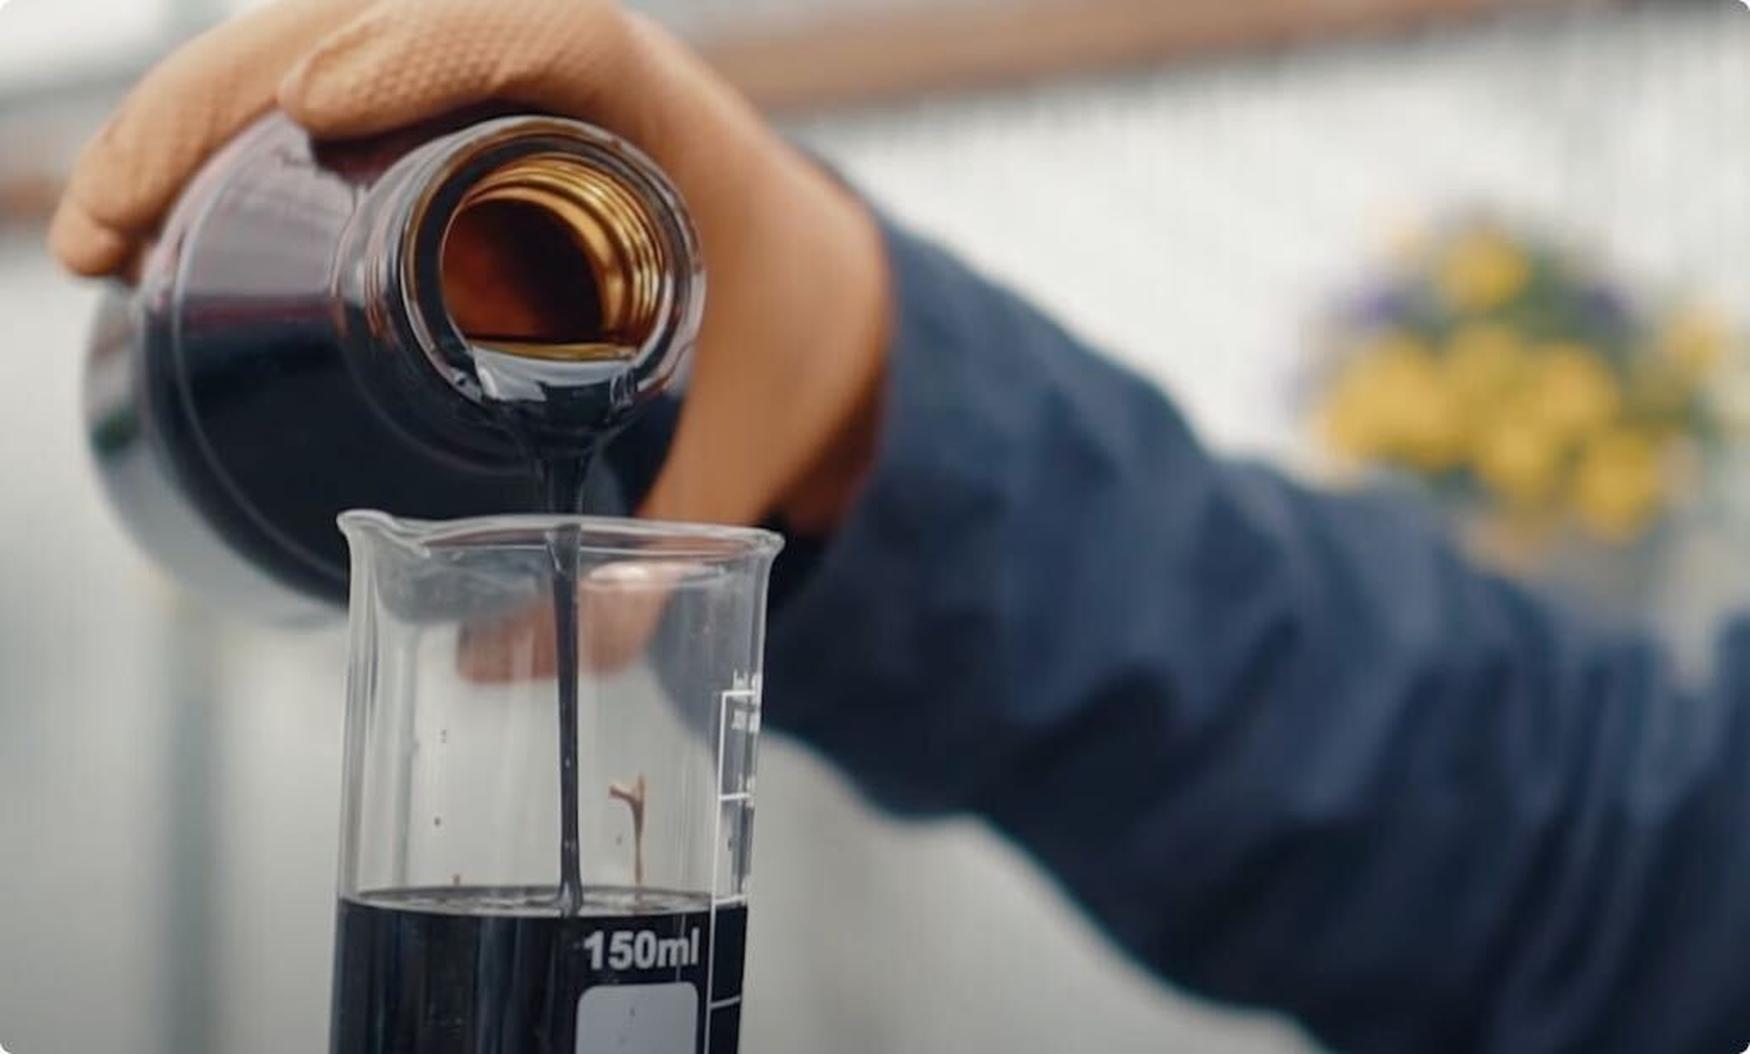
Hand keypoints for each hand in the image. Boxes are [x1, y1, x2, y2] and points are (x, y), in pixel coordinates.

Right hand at [51, 0, 889, 532]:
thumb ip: (660, 556)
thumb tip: (506, 665)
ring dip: (197, 125)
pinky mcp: (449, 129)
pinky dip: (231, 150)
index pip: (547, 38)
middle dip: (227, 103)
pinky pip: (329, 106)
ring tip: (105, 236)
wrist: (810, 297)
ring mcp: (495, 98)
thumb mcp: (745, 445)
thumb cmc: (785, 345)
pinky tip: (152, 220)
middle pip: (381, 25)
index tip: (322, 109)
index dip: (435, 48)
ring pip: (325, 50)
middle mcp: (566, 88)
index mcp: (661, 126)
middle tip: (120, 224)